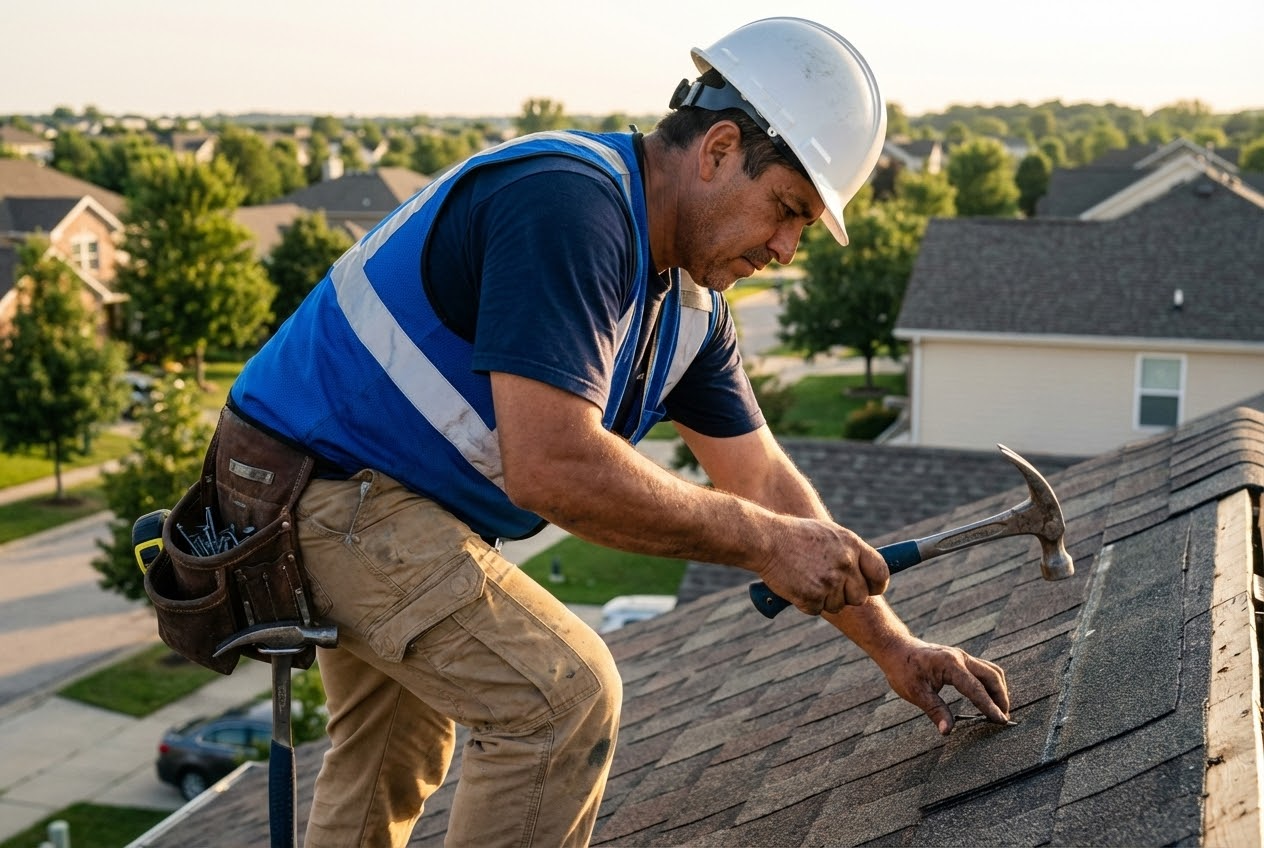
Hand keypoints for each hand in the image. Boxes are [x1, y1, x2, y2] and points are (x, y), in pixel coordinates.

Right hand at [757, 519, 888, 614]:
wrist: (765, 539)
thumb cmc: (794, 535)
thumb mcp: (828, 534)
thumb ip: (848, 552)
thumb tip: (862, 573)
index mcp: (853, 545)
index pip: (880, 573)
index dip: (876, 585)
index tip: (869, 589)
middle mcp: (845, 564)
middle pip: (860, 597)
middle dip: (846, 596)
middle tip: (828, 586)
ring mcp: (830, 581)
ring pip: (838, 606)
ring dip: (824, 600)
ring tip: (806, 579)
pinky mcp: (813, 596)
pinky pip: (816, 610)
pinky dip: (805, 603)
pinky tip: (795, 585)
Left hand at [873, 637, 1009, 734]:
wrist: (895, 648)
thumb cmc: (902, 669)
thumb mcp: (915, 692)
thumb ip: (935, 711)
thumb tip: (948, 732)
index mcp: (949, 665)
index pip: (976, 688)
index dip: (989, 706)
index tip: (1001, 721)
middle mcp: (960, 657)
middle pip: (991, 676)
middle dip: (1001, 697)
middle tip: (1004, 718)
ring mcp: (961, 656)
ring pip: (991, 671)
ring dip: (998, 689)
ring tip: (999, 709)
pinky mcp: (960, 659)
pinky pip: (983, 669)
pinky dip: (991, 683)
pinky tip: (989, 697)